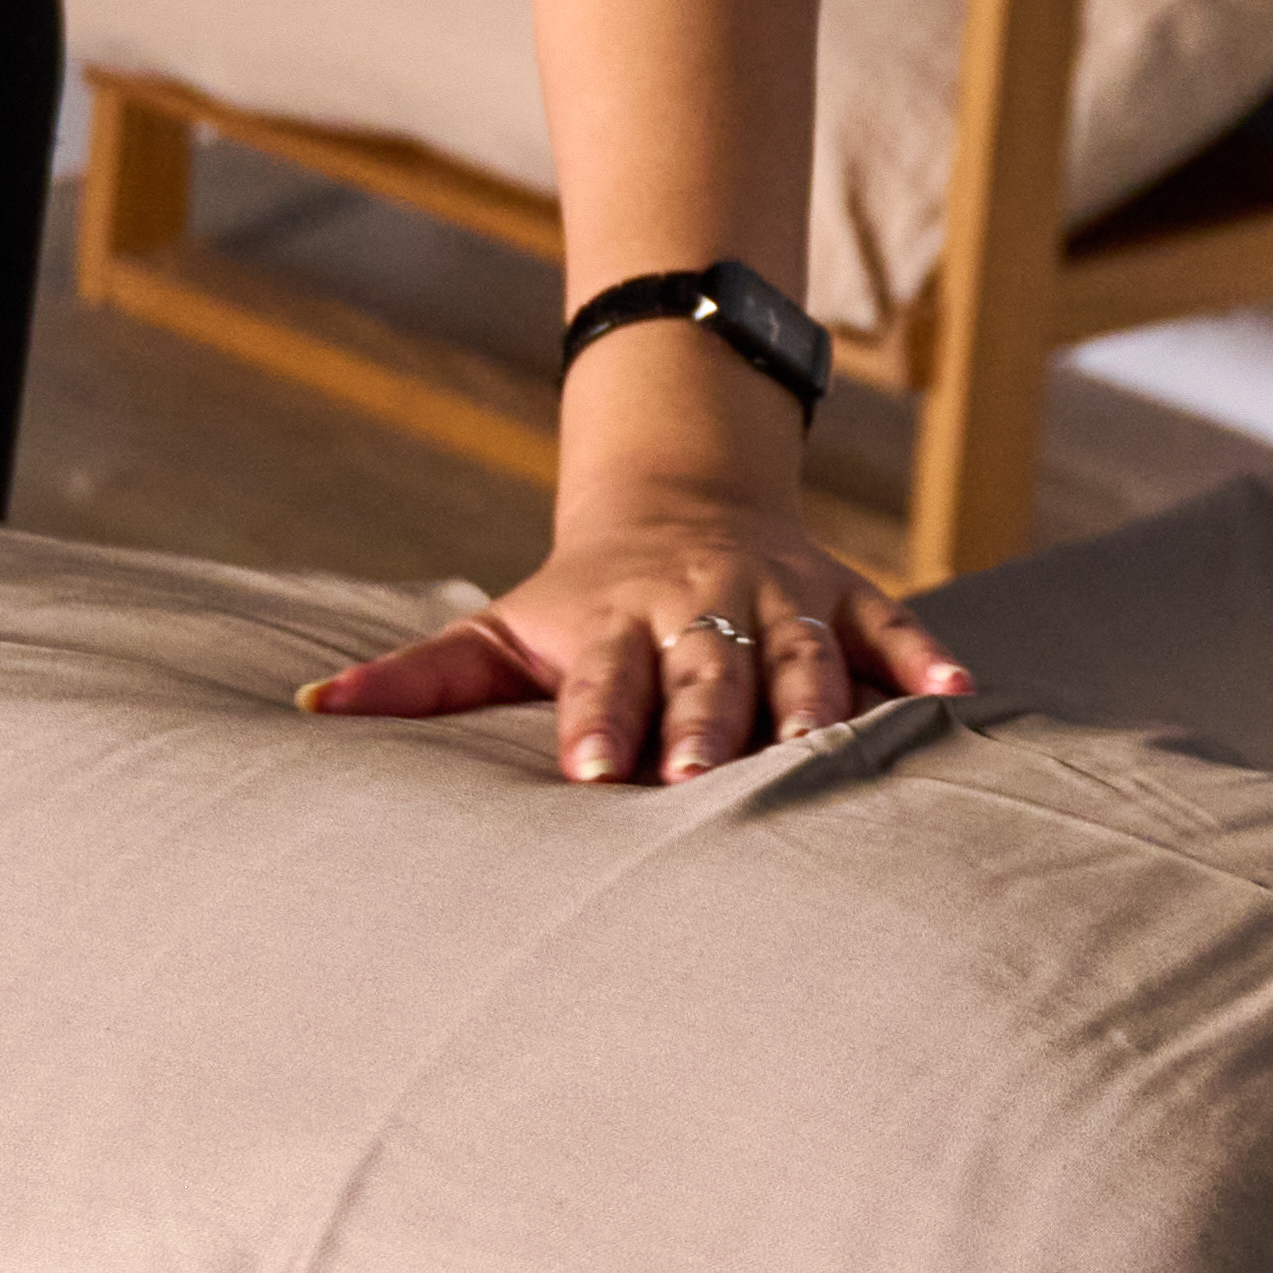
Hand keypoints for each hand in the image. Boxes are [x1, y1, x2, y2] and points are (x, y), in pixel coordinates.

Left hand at [302, 476, 974, 783]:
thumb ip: (418, 677)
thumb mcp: (499, 628)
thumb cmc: (580, 601)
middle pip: (705, 667)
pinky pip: (892, 626)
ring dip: (812, 699)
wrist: (680, 495)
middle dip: (703, 721)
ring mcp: (779, 598)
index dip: (599, 718)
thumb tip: (309, 707)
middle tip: (696, 777)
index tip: (592, 771)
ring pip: (800, 652)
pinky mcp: (845, 596)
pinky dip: (925, 658)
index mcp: (614, 622)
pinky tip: (962, 697)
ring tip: (828, 752)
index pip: (604, 676)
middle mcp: (699, 606)